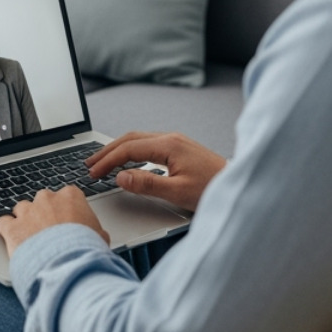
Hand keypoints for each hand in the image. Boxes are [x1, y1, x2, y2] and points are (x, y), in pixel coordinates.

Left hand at [0, 187, 108, 255]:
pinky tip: (11, 238)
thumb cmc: (86, 250)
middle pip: (42, 200)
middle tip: (50, 232)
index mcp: (71, 196)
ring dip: (25, 220)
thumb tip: (97, 236)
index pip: (67, 196)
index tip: (67, 221)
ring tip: (31, 237)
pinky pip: (4, 223)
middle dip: (45, 213)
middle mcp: (46, 199)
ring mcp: (27, 211)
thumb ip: (94, 230)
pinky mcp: (12, 227)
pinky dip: (7, 230)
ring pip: (22, 209)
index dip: (66, 210)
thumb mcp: (100, 237)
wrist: (67, 264)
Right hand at [86, 131, 225, 212]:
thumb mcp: (178, 192)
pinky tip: (128, 161)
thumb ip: (147, 183)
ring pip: (138, 139)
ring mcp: (177, 142)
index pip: (128, 149)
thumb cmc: (215, 190)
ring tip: (102, 162)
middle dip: (107, 151)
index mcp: (169, 145)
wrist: (242, 187)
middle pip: (130, 139)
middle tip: (89, 164)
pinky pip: (148, 144)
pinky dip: (131, 151)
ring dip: (118, 149)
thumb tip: (121, 177)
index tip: (93, 173)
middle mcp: (171, 138)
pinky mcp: (181, 149)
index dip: (107, 161)